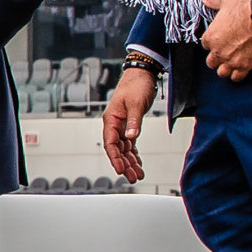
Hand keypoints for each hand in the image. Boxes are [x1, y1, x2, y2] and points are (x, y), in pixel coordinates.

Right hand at [103, 66, 157, 183]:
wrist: (142, 74)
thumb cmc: (136, 85)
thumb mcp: (136, 104)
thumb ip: (134, 121)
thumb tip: (131, 137)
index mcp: (111, 119)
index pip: (110, 143)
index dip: (114, 158)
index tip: (120, 170)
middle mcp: (114, 125)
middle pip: (117, 149)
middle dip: (124, 164)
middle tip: (132, 177)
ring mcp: (122, 126)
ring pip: (124, 149)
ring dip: (130, 162)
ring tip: (137, 174)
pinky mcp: (130, 125)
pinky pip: (130, 144)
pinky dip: (134, 154)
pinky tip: (137, 162)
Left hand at [201, 0, 251, 81]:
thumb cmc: (244, 9)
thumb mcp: (226, 0)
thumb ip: (213, 1)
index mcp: (210, 37)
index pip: (205, 46)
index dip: (213, 43)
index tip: (220, 40)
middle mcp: (218, 51)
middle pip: (211, 62)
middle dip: (217, 58)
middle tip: (225, 53)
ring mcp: (231, 60)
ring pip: (222, 72)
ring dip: (225, 69)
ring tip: (231, 63)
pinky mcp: (245, 66)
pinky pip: (236, 78)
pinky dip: (238, 75)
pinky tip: (241, 69)